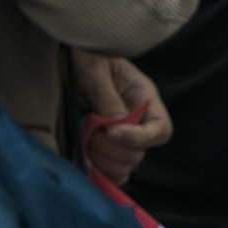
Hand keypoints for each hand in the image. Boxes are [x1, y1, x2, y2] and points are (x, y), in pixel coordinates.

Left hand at [72, 50, 170, 186]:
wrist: (66, 57)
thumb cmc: (85, 54)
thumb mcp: (95, 71)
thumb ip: (107, 99)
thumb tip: (116, 127)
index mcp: (143, 98)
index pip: (161, 129)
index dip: (140, 138)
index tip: (111, 132)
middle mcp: (136, 121)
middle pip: (139, 153)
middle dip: (112, 149)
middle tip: (89, 133)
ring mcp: (119, 136)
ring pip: (124, 166)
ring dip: (101, 161)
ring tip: (84, 141)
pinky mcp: (101, 146)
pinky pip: (110, 171)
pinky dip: (98, 172)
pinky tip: (83, 158)